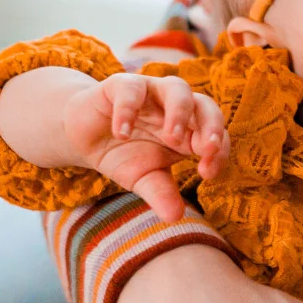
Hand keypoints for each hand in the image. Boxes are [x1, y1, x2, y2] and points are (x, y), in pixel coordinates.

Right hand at [63, 73, 228, 221]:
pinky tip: (122, 133)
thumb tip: (175, 218)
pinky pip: (131, 89)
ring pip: (177, 88)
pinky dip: (128, 110)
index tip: (208, 174)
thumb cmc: (123, 154)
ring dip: (179, 112)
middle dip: (211, 126)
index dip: (218, 152)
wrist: (84, 137)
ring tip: (172, 137)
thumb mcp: (142, 178)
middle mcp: (177, 106)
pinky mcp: (122, 85)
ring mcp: (153, 92)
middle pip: (206, 105)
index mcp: (191, 129)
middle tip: (206, 149)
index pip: (216, 135)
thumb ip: (161, 193)